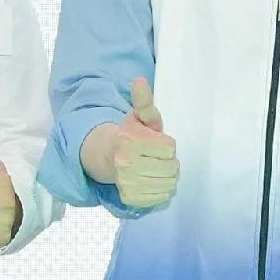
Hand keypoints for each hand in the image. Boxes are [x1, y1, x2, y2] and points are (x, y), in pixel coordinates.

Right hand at [87, 77, 180, 212]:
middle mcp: (126, 164)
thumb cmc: (130, 134)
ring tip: (156, 168)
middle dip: (170, 161)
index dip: (167, 145)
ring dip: (168, 176)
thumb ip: (144, 101)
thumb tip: (140, 81)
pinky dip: (163, 190)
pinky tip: (153, 180)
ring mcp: (128, 184)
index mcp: (130, 141)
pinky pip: (163, 197)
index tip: (157, 143)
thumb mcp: (138, 116)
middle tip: (158, 157)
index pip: (170, 148)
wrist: (107, 156)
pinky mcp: (131, 199)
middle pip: (172, 167)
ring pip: (170, 183)